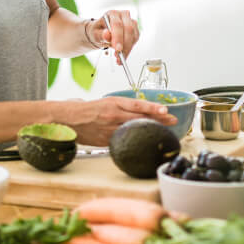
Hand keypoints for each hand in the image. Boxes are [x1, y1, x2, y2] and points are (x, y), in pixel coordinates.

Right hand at [60, 97, 176, 145]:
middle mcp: (114, 115)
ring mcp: (110, 129)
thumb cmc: (89, 109)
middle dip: (159, 119)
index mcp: (114, 103)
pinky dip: (135, 140)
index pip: (137, 105)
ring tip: (164, 130)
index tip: (166, 109)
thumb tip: (142, 111)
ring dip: (150, 130)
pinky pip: (123, 140)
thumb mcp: (107, 102)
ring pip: (134, 130)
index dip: (153, 107)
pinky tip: (144, 141)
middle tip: (173, 120)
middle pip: (140, 118)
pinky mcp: (106, 140)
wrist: (70, 118)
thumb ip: (123, 107)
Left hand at [88, 10, 139, 64]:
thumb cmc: (98, 31)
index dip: (118, 37)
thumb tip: (107, 34)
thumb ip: (100, 34)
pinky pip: (135, 40)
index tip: (118, 49)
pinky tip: (122, 55)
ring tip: (118, 58)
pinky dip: (129, 49)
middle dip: (125, 44)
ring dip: (127, 49)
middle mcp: (124, 15)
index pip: (117, 24)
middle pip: (128, 29)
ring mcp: (131, 22)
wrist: (101, 33)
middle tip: (119, 56)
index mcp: (113, 13)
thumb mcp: (95, 33)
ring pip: (133, 36)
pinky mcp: (135, 30)